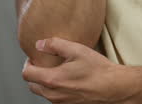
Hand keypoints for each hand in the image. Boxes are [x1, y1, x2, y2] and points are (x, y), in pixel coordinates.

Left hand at [22, 37, 137, 103]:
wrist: (114, 87)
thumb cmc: (98, 70)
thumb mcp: (76, 50)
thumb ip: (55, 45)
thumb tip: (39, 44)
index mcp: (52, 79)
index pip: (27, 74)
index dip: (28, 63)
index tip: (35, 57)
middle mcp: (54, 95)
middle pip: (31, 85)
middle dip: (34, 74)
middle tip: (43, 63)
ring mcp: (61, 102)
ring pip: (42, 93)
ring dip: (44, 82)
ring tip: (56, 70)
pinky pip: (54, 98)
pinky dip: (54, 89)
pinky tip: (66, 79)